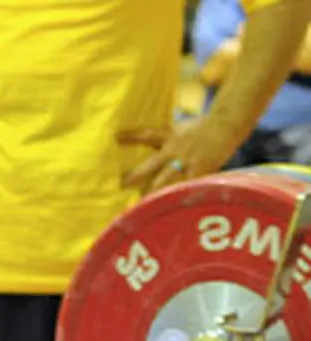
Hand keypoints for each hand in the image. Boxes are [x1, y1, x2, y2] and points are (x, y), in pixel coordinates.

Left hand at [119, 115, 241, 194]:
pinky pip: (186, 187)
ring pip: (165, 181)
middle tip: (122, 185)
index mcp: (170, 138)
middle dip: (135, 176)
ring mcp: (186, 161)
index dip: (131, 136)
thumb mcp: (181, 129)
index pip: (147, 135)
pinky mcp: (200, 170)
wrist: (229, 124)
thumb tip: (148, 138)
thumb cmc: (205, 128)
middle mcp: (175, 150)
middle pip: (150, 165)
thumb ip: (166, 138)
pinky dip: (178, 198)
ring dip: (153, 193)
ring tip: (141, 206)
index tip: (116, 138)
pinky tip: (170, 211)